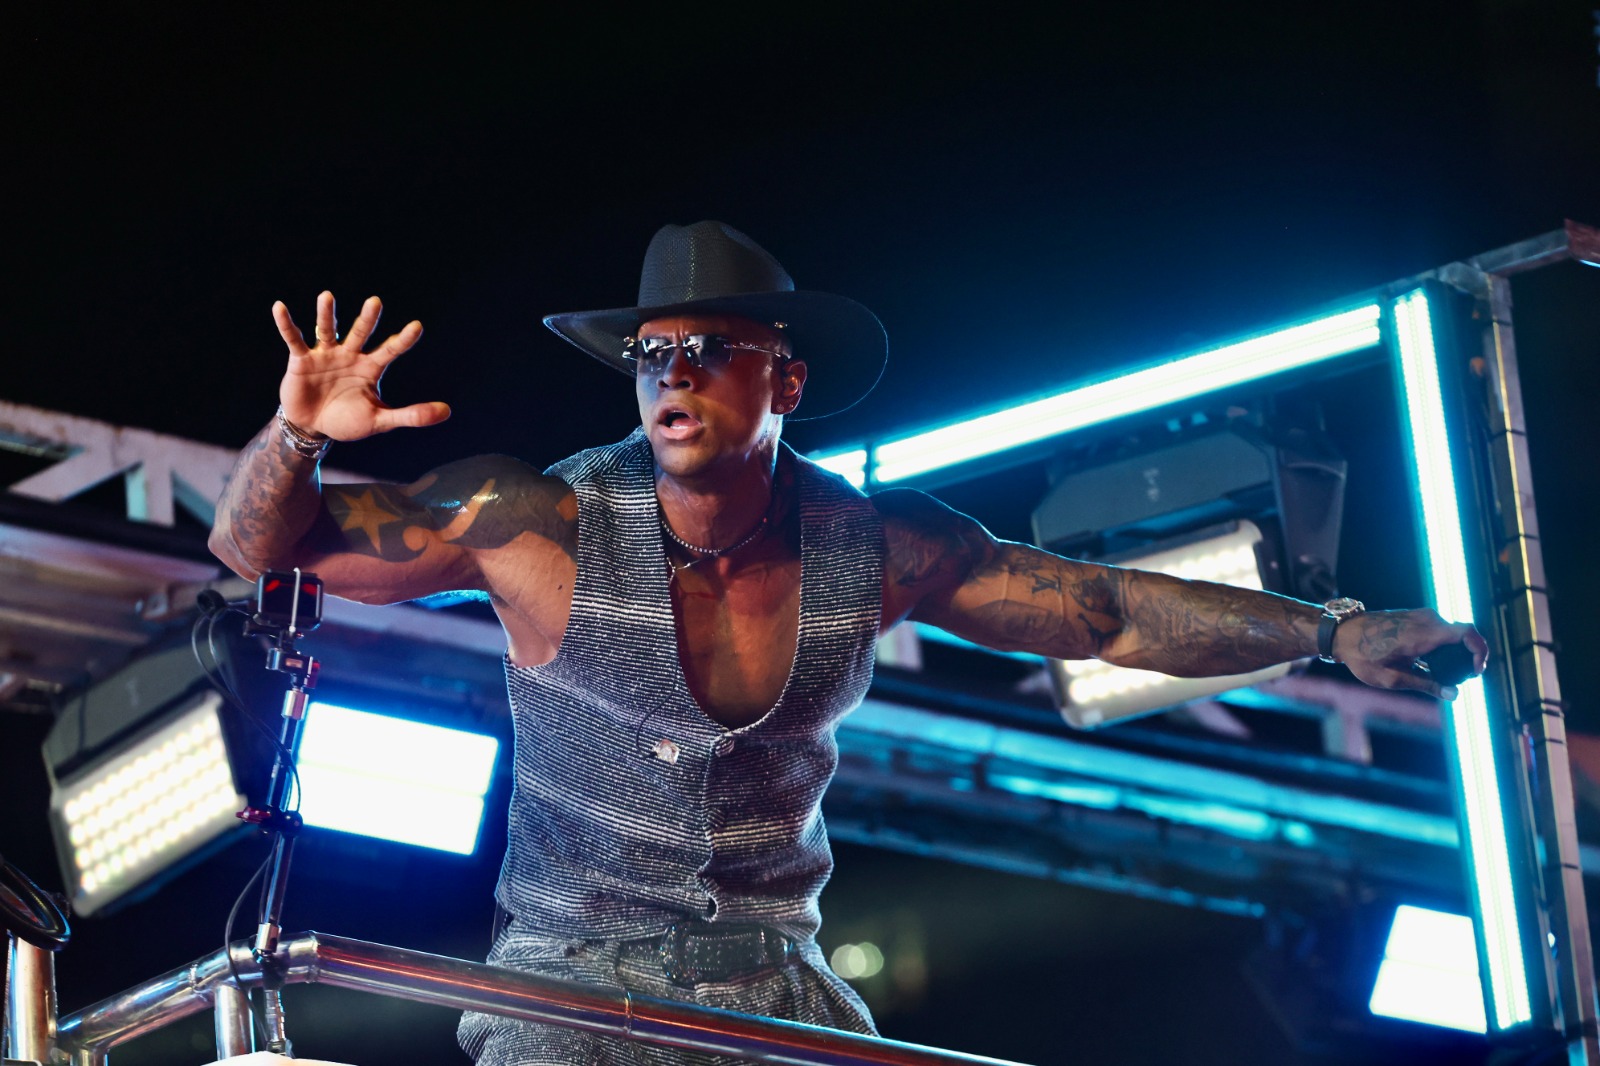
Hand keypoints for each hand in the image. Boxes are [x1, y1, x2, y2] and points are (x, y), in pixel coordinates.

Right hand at [274, 291, 450, 440]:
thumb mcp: (380, 419)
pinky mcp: (301, 359)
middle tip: (375, 301)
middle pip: (360, 333)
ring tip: (327, 296)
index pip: (390, 350)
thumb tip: (447, 412)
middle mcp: (350, 355)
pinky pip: (294, 339)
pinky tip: (280, 307)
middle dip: (367, 319)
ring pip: (327, 330)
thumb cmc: (349, 420)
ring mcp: (325, 355)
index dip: (402, 340)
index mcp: (370, 368)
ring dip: (327, 315)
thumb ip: (411, 415)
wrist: (313, 427)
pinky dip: (286, 324)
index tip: (417, 327)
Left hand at [1333, 608, 1489, 699]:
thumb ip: (1425, 685)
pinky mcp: (1418, 617)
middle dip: (1470, 656)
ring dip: (1457, 652)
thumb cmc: (1362, 656)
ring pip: (1454, 633)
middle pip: (1464, 635)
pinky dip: (1446, 646)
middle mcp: (1426, 620)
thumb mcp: (1391, 678)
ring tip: (1448, 673)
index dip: (1480, 651)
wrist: (1342, 633)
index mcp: (1421, 634)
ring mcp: (1422, 616)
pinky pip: (1442, 630)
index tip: (1476, 671)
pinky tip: (1435, 664)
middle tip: (1463, 678)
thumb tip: (1454, 694)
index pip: (1466, 633)